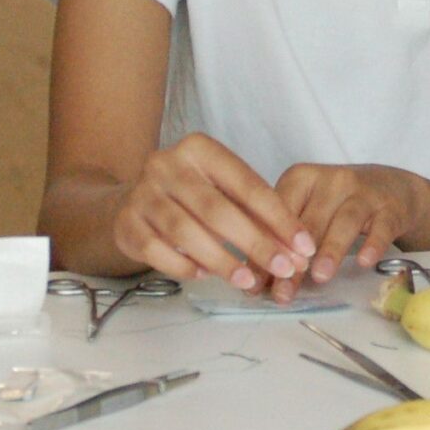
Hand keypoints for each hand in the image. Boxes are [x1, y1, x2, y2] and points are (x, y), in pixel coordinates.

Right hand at [110, 132, 313, 290]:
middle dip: (254, 242)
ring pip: (185, 232)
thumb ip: (256, 214)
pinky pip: (157, 250)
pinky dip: (183, 266)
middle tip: (283, 269)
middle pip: (216, 209)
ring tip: (247, 281)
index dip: (278, 217)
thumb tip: (295, 250)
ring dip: (221, 260)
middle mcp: (167, 164)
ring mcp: (142, 193)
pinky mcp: (126, 223)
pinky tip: (205, 275)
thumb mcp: (223, 191)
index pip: (246, 183)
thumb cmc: (191, 197)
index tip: (303, 245)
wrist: (132, 203)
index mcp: (199, 149)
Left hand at [271, 164, 424, 299]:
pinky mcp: (390, 208)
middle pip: (309, 222)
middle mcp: (332, 180)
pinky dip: (372, 243)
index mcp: (302, 178)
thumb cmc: (339, 204)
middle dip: (294, 260)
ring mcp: (363, 193)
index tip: (256, 283)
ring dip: (331, 250)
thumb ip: (284, 239)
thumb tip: (256, 281)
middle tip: (283, 291)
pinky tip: (364, 262)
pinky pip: (381, 226)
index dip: (266, 247)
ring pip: (345, 221)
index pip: (280, 213)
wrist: (393, 187)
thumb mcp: (309, 210)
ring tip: (320, 277)